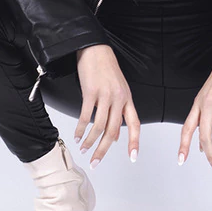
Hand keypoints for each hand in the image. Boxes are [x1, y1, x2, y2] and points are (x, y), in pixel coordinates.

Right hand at [74, 44, 140, 168]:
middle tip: (96, 161)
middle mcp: (119, 98)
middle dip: (104, 149)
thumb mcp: (119, 87)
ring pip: (99, 127)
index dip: (134, 142)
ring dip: (90, 141)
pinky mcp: (90, 92)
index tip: (133, 157)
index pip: (135, 124)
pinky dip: (80, 129)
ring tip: (84, 149)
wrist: (95, 48)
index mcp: (127, 98)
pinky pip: (85, 116)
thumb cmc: (106, 67)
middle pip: (113, 131)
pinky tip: (77, 135)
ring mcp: (105, 95)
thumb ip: (119, 107)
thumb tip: (116, 131)